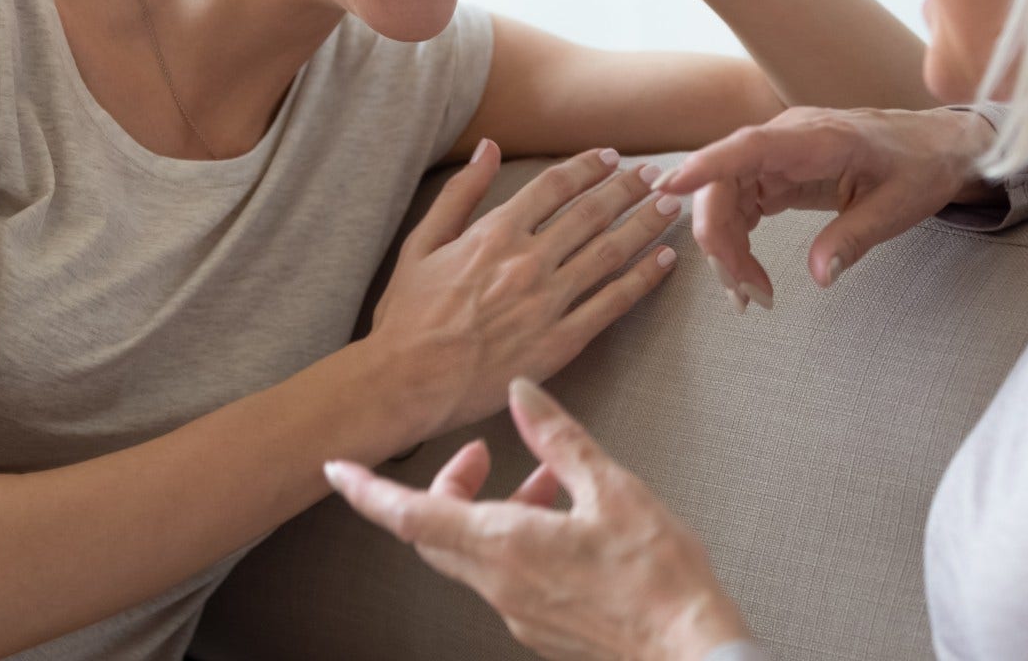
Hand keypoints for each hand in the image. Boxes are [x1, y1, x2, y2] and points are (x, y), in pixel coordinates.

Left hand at [326, 378, 746, 660]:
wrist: (691, 653)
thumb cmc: (657, 577)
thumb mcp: (612, 489)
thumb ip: (558, 440)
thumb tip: (522, 393)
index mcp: (504, 546)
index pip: (411, 515)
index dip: (367, 491)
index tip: (336, 470)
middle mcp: (498, 584)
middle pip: (437, 531)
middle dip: (446, 486)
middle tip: (475, 455)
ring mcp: (517, 612)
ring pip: (475, 552)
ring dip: (492, 509)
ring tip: (544, 479)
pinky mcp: (541, 627)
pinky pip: (506, 575)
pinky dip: (516, 538)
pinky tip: (563, 520)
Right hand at [367, 140, 680, 435]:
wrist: (407, 381)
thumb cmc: (407, 316)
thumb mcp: (421, 243)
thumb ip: (459, 193)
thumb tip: (488, 147)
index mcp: (494, 233)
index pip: (554, 186)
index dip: (588, 167)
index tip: (611, 157)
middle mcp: (528, 261)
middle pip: (591, 213)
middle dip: (628, 188)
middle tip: (655, 175)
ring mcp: (548, 302)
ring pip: (610, 252)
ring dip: (645, 225)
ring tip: (669, 207)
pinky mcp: (561, 342)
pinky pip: (612, 304)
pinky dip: (643, 279)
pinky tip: (664, 262)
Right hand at [655, 106, 998, 308]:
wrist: (937, 146)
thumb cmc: (920, 167)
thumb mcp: (898, 207)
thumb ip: (854, 238)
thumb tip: (819, 276)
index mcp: (818, 138)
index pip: (748, 146)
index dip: (706, 164)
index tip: (669, 185)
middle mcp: (786, 140)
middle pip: (723, 183)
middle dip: (719, 240)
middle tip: (744, 294)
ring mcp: (776, 156)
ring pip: (724, 198)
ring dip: (725, 248)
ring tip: (750, 296)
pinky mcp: (776, 174)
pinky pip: (739, 206)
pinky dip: (737, 242)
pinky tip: (748, 276)